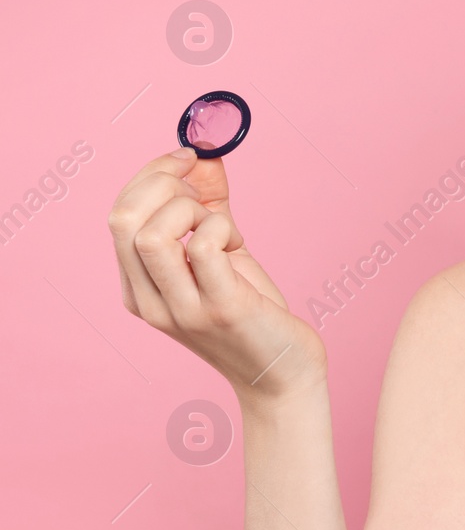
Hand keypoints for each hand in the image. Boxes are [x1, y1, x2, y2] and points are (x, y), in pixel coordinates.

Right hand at [108, 148, 327, 402]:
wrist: (282, 375)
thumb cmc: (252, 311)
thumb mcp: (221, 253)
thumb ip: (206, 207)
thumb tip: (202, 154)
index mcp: (137, 288)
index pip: (118, 215)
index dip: (151, 175)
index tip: (187, 159)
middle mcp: (148, 301)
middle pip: (123, 218)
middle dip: (165, 183)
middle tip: (204, 195)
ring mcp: (181, 309)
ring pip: (153, 233)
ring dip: (193, 210)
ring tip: (220, 225)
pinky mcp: (220, 309)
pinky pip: (203, 246)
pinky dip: (222, 228)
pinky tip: (237, 245)